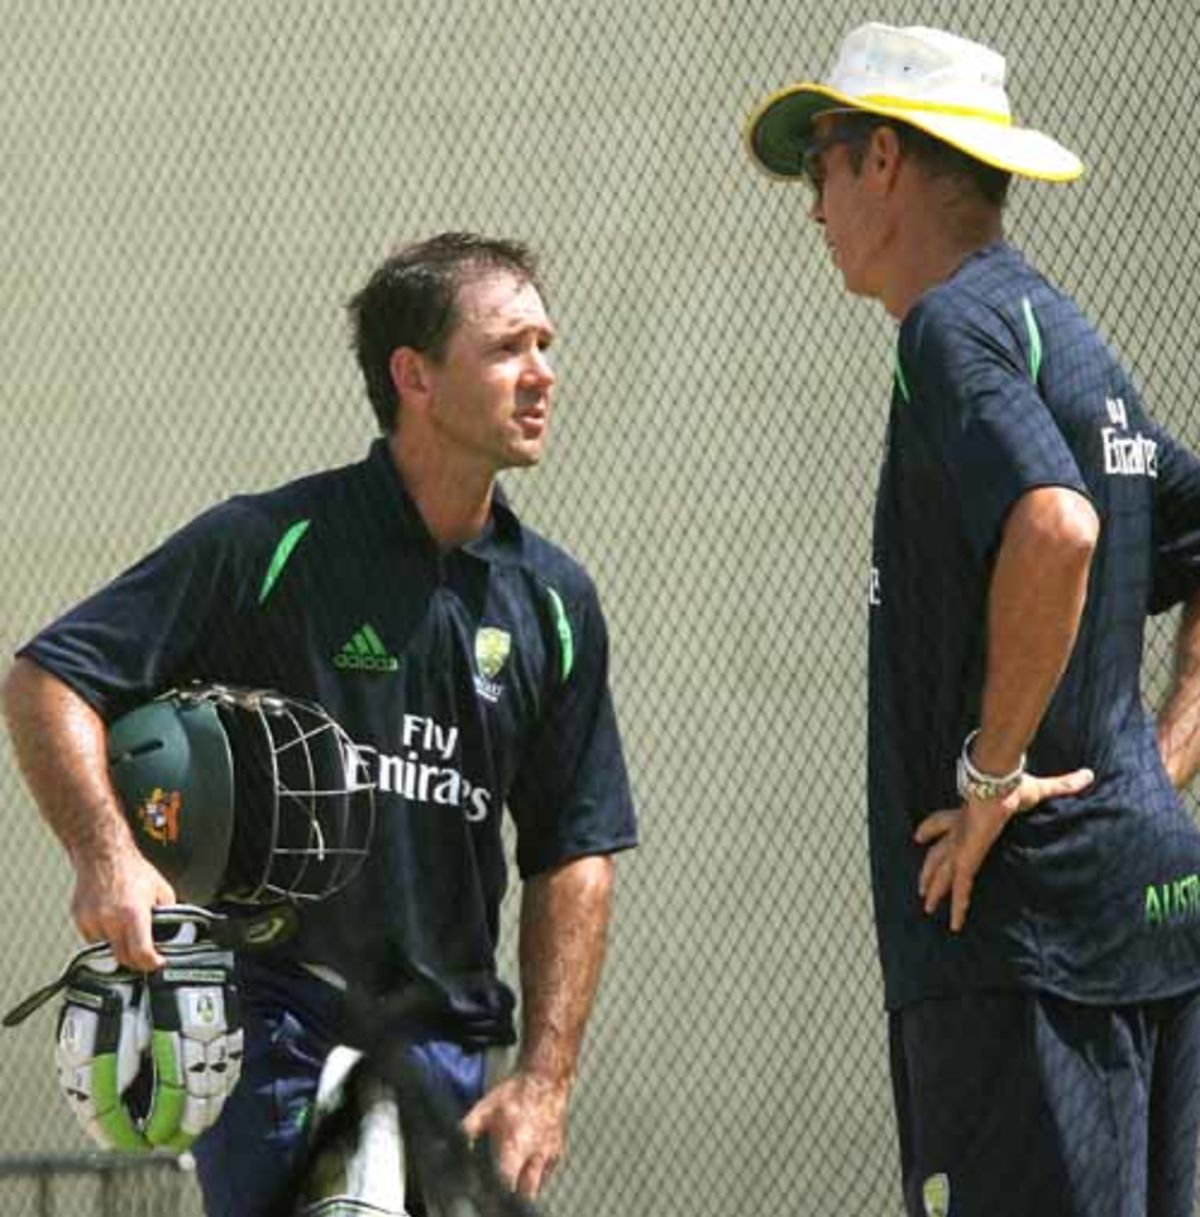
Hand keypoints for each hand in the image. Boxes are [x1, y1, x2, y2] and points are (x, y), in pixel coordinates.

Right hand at [70, 843, 175, 970]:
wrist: (103, 855)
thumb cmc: (132, 870)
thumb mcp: (162, 891)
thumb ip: (168, 915)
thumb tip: (171, 933)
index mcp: (133, 914)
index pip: (141, 953)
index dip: (151, 964)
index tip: (157, 964)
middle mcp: (110, 920)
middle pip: (123, 958)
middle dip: (136, 960)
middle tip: (145, 955)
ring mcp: (92, 921)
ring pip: (107, 948)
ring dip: (118, 944)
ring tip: (126, 925)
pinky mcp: (80, 920)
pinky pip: (94, 938)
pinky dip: (104, 935)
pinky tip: (111, 918)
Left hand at [460, 1069, 569, 1199]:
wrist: (545, 1078)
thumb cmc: (515, 1092)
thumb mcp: (485, 1108)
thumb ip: (468, 1129)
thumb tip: (455, 1146)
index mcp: (516, 1146)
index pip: (507, 1184)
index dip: (497, 1191)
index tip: (490, 1187)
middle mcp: (535, 1155)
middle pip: (526, 1193)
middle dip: (513, 1194)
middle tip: (502, 1186)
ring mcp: (549, 1154)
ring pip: (537, 1186)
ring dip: (525, 1187)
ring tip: (513, 1175)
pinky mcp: (558, 1151)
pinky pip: (546, 1174)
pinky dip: (536, 1176)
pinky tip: (525, 1165)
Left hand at [914, 766, 1093, 931]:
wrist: (1000, 786)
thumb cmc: (1014, 786)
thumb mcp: (1040, 789)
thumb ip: (1062, 785)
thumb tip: (1088, 774)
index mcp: (968, 815)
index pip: (943, 823)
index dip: (930, 829)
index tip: (919, 837)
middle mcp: (959, 832)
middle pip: (937, 853)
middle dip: (929, 868)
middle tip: (921, 885)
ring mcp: (960, 847)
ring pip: (941, 872)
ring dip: (934, 887)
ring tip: (927, 905)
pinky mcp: (967, 859)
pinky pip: (960, 887)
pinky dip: (957, 906)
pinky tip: (954, 924)